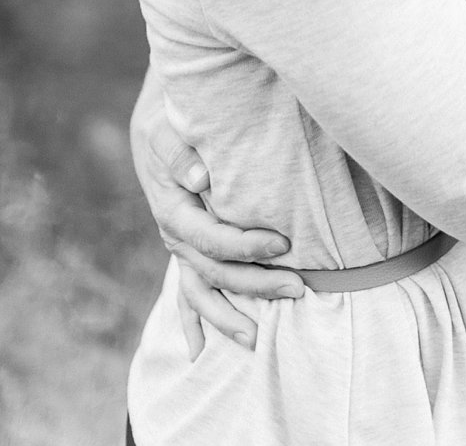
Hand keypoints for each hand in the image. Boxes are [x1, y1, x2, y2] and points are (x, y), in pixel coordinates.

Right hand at [135, 117, 302, 358]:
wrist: (158, 126)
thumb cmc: (173, 123)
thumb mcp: (170, 130)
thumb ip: (182, 153)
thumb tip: (199, 179)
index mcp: (174, 210)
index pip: (212, 237)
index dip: (246, 244)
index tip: (284, 242)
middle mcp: (176, 236)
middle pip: (214, 272)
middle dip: (255, 284)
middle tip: (299, 288)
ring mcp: (180, 247)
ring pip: (200, 291)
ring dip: (226, 317)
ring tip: (255, 341)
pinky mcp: (187, 250)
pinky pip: (186, 291)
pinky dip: (193, 320)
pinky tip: (199, 351)